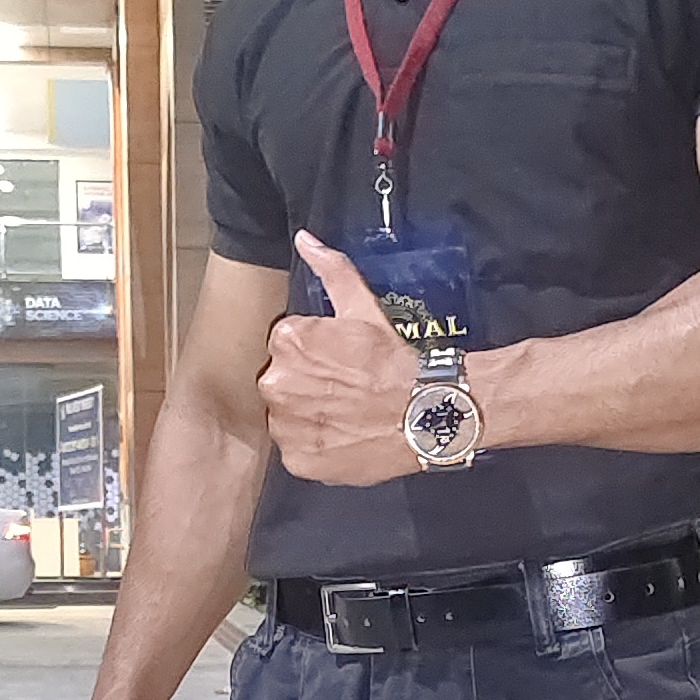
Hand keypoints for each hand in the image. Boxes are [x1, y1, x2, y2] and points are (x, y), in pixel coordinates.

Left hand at [258, 232, 417, 485]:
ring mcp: (285, 426)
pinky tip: (343, 438)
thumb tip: (304, 239)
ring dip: (307, 417)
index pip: (285, 347)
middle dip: (306, 384)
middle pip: (281, 382)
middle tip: (344, 389)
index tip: (339, 362)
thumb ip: (331, 271)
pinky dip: (316, 447)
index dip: (314, 354)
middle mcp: (275, 383)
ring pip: (287, 418)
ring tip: (345, 415)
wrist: (423, 413)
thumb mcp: (363, 308)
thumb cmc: (394, 360)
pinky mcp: (298, 460)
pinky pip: (297, 451)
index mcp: (286, 341)